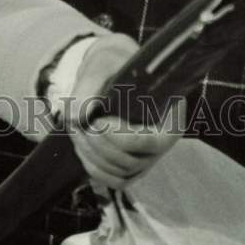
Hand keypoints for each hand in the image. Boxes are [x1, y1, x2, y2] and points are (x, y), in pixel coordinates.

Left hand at [65, 33, 184, 189]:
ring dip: (91, 154)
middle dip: (98, 144)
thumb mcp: (101, 65)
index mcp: (169, 115)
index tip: (96, 121)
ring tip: (74, 126)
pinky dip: (92, 165)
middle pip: (132, 161)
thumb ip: (89, 86)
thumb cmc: (112, 64)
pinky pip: (113, 180)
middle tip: (76, 121)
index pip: (152, 142)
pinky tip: (80, 142)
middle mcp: (163, 141)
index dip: (121, 137)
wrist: (109, 70)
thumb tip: (76, 117)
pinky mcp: (131, 166)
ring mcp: (148, 156)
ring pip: (120, 173)